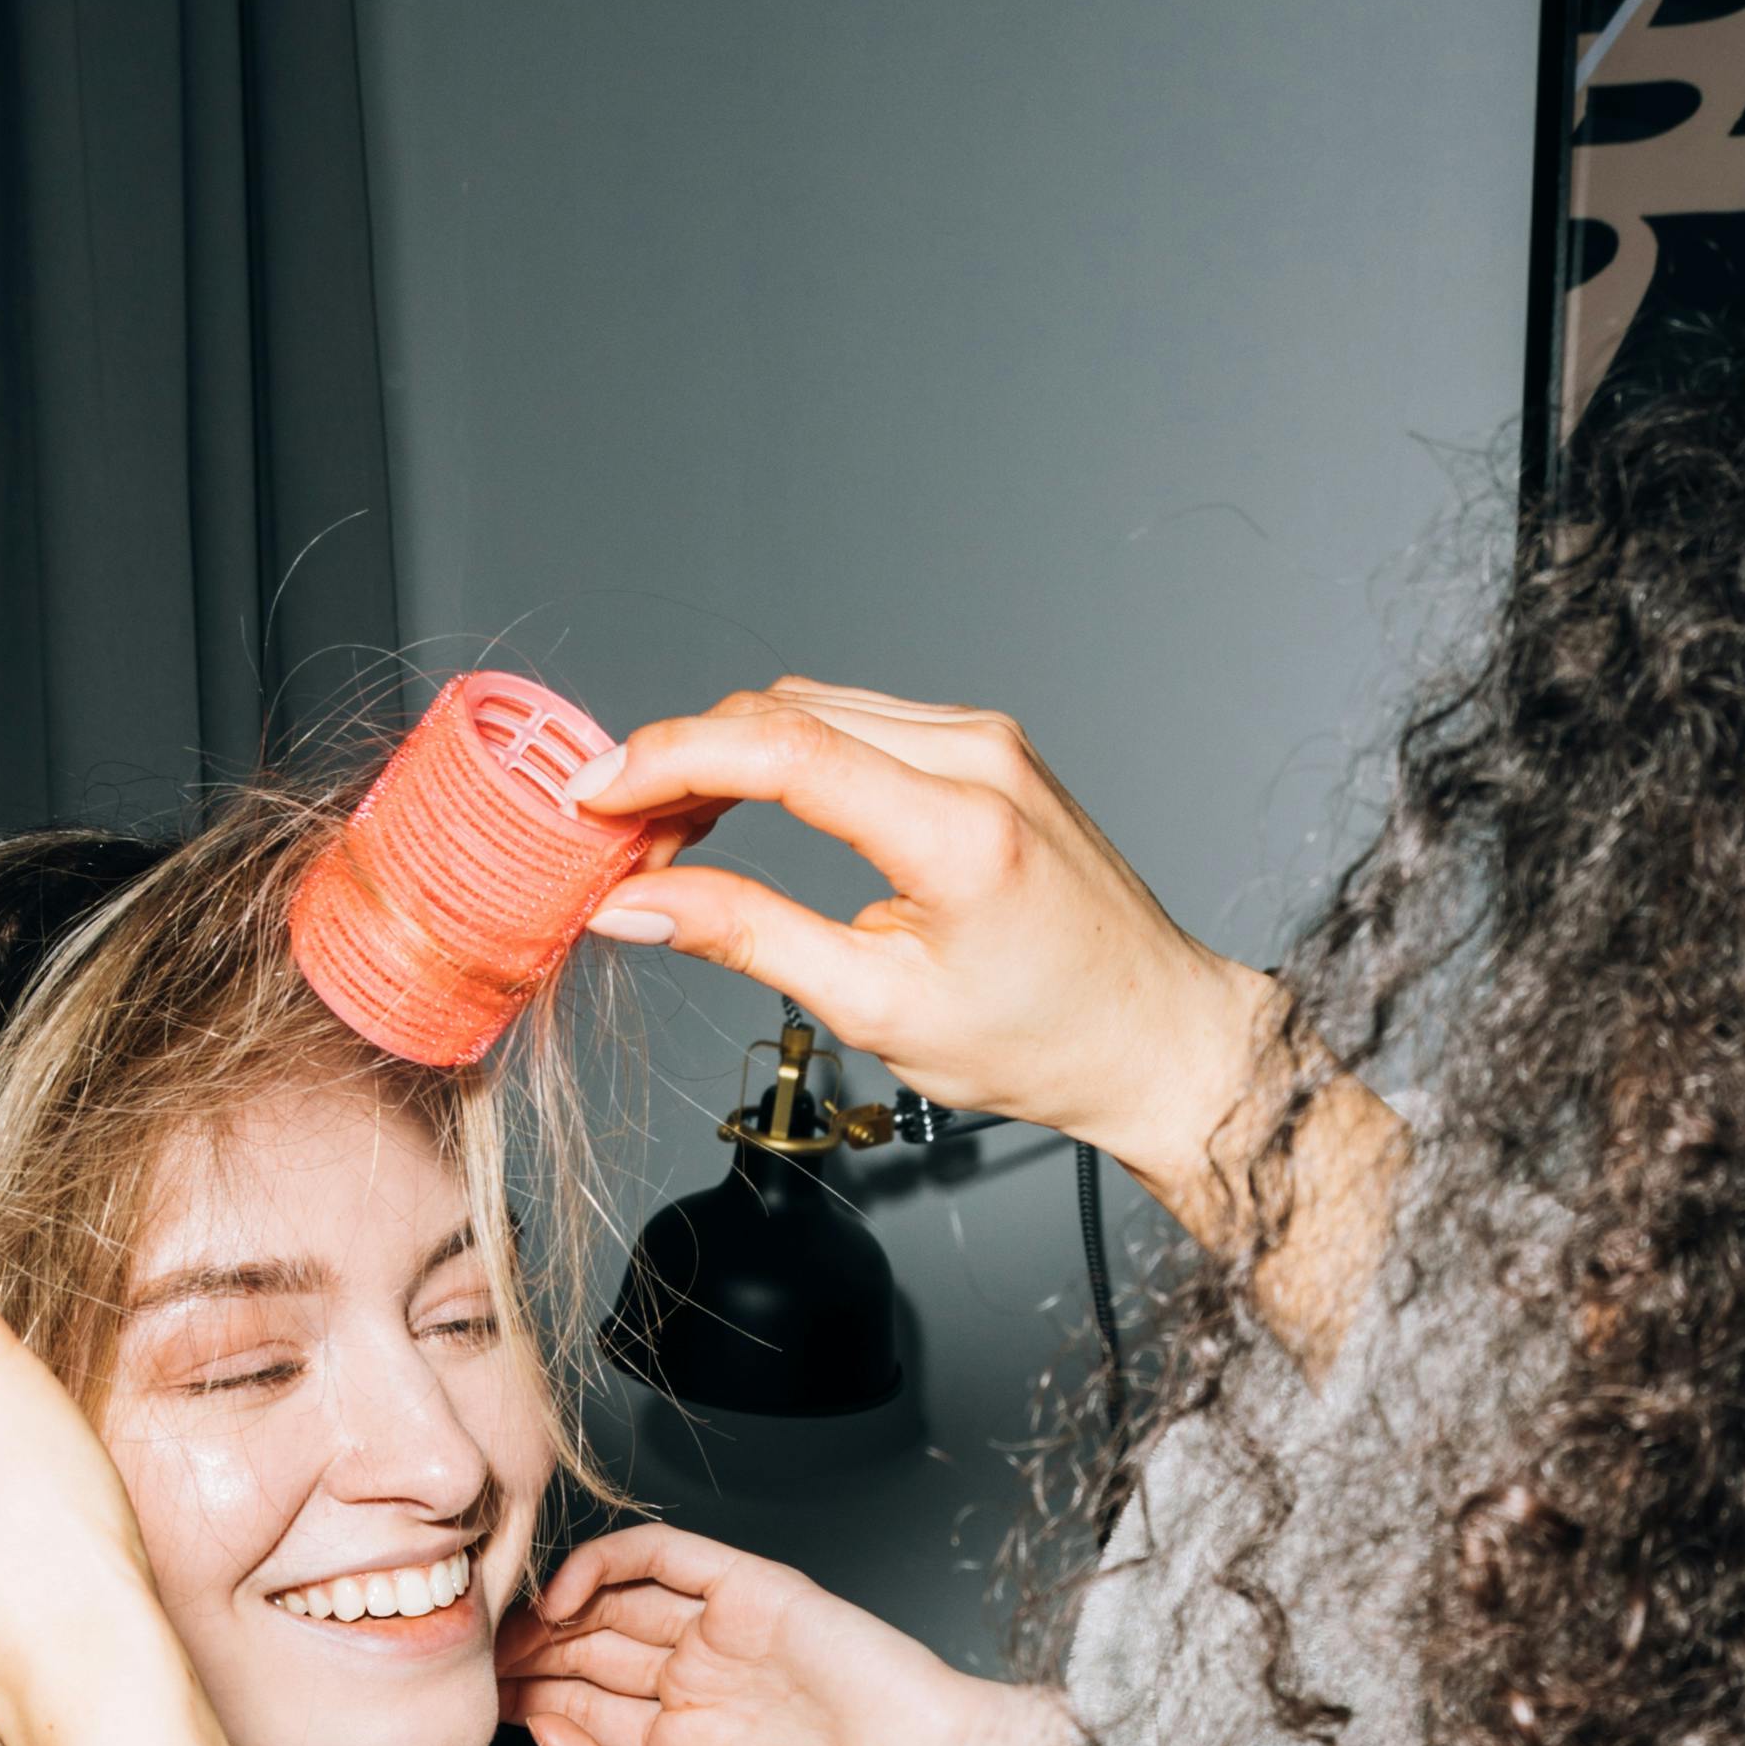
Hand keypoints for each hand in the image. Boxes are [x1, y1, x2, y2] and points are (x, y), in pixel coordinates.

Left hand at [507, 1527, 1132, 1745]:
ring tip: (507, 1629)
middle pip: (590, 1652)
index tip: (481, 1707)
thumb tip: (544, 1740)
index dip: (531, 1703)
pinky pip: (662, 1555)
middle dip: (530, 1655)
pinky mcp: (748, 1588)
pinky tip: (562, 1594)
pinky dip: (604, 1562)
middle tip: (477, 1660)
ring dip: (555, 1611)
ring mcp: (722, 1634)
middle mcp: (702, 1686)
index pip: (586, 1712)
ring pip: (614, 1601)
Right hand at [567, 686, 1275, 1226]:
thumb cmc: (1041, 1039)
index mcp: (956, 826)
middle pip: (784, 712)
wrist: (1149, 1032)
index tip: (595, 795)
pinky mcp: (984, 744)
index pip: (779, 747)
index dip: (667, 760)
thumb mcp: (878, 1009)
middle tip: (618, 840)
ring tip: (668, 833)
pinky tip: (743, 806)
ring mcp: (986, 739)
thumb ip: (749, 940)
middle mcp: (978, 756)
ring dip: (726, 755)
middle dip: (682, 764)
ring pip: (813, 707)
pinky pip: (857, 720)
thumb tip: (637, 905)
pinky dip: (783, 753)